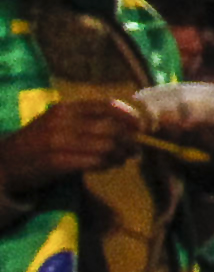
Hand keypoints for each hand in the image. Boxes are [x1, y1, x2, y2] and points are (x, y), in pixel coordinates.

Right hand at [0, 98, 140, 195]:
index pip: (106, 106)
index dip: (129, 115)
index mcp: (65, 109)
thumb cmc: (36, 143)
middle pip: (110, 127)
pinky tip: (110, 165)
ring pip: (105, 145)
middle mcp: (62, 123)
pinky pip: (93, 162)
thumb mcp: (57, 122)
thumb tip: (125, 124)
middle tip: (136, 148)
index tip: (141, 125)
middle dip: (129, 138)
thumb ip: (85, 120)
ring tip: (124, 158)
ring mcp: (58, 143)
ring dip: (120, 153)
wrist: (4, 164)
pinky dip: (107, 164)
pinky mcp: (56, 163)